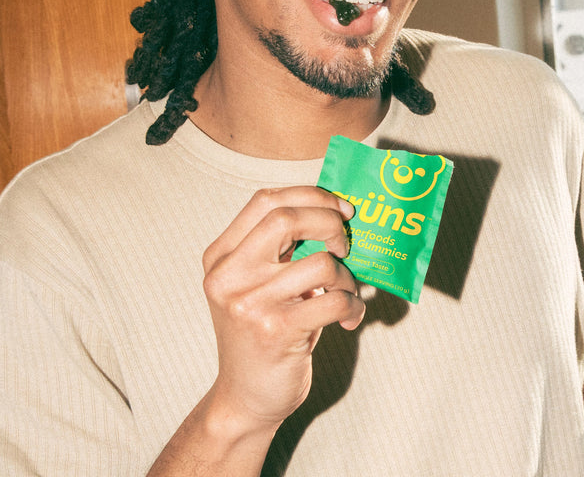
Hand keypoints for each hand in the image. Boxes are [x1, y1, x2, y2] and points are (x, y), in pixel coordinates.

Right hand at [202, 186, 364, 431]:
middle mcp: (229, 275)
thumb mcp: (258, 284)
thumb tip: (336, 211)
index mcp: (221, 256)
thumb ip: (280, 249)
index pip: (265, 200)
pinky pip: (332, 300)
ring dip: (346, 276)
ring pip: (319, 262)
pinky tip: (349, 317)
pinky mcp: (275, 331)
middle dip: (329, 221)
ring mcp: (250, 303)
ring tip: (347, 292)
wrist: (244, 399)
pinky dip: (351, 305)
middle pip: (286, 218)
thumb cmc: (263, 333)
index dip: (309, 195)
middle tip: (346, 241)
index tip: (339, 207)